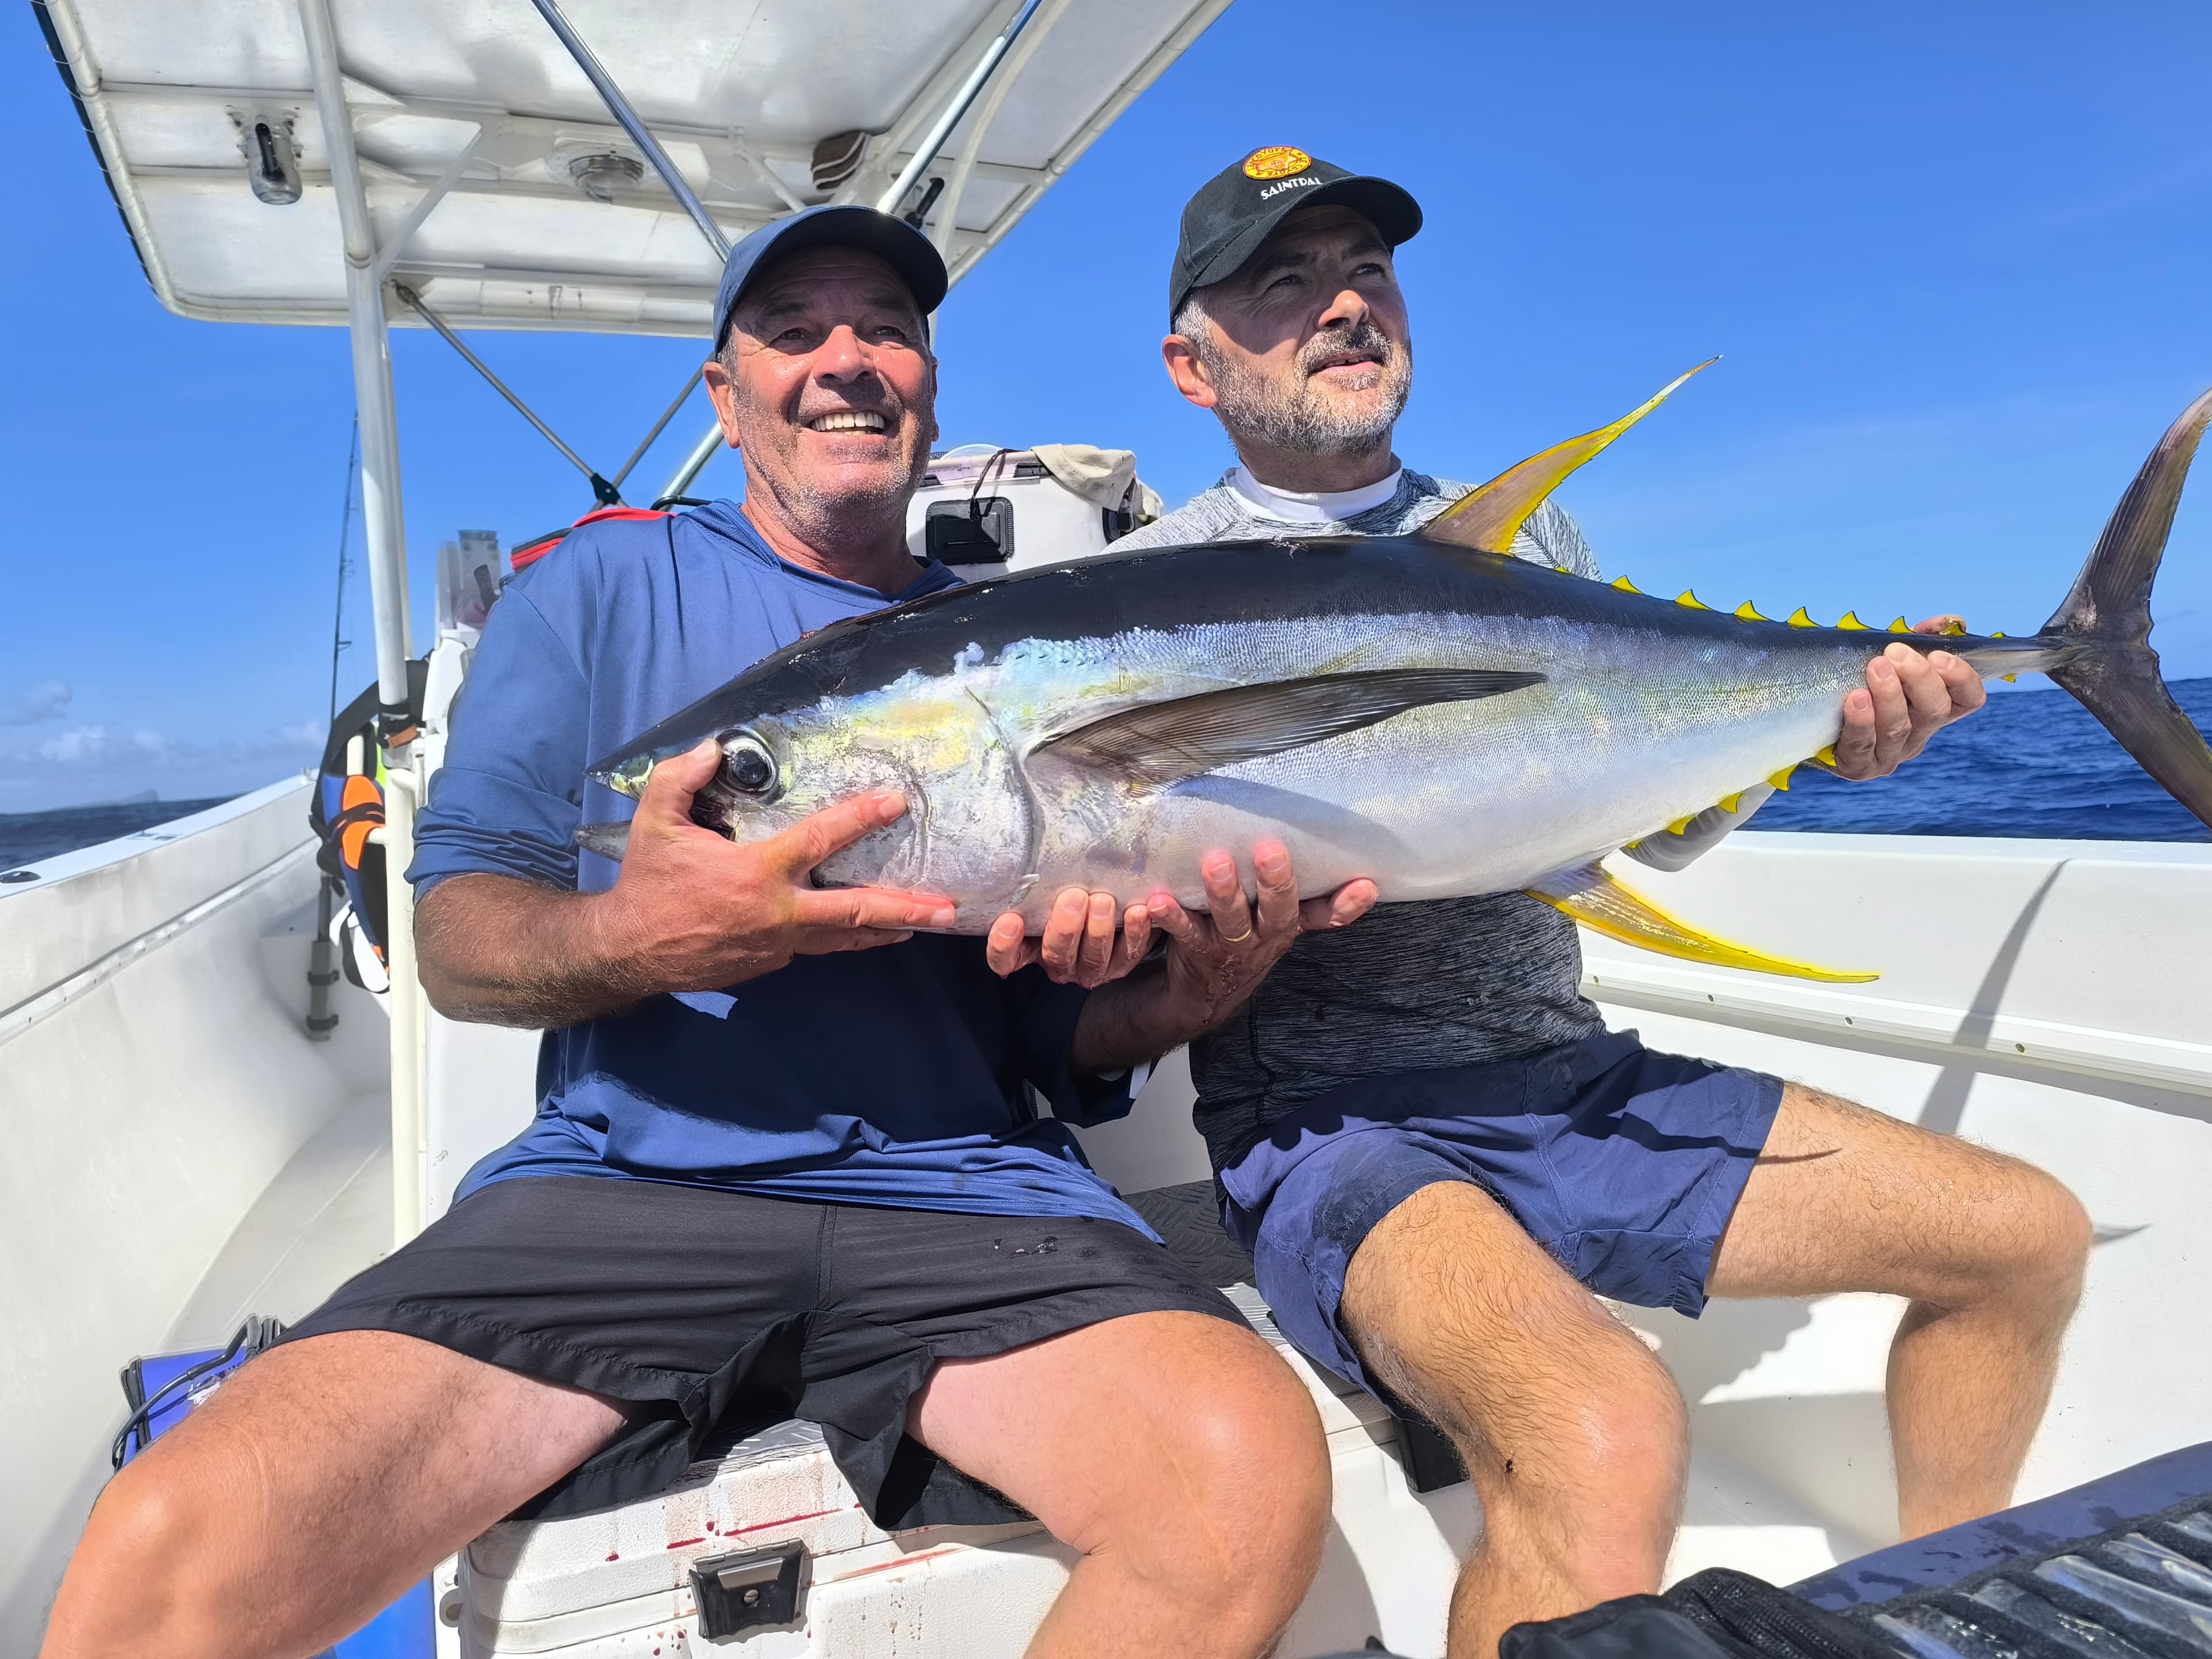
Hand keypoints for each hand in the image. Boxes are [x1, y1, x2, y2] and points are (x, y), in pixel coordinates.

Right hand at [597, 740, 955, 991]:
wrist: (629, 952)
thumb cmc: (648, 884)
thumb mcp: (654, 822)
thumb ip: (682, 779)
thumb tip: (714, 748)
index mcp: (759, 873)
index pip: (821, 840)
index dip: (860, 818)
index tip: (896, 803)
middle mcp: (780, 913)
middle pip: (856, 911)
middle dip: (906, 908)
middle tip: (947, 909)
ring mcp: (778, 945)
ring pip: (842, 937)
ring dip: (884, 930)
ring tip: (922, 924)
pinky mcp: (770, 964)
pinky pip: (812, 945)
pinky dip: (838, 936)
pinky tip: (856, 927)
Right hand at [986, 887, 1155, 988]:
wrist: (1111, 902)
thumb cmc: (1068, 889)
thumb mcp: (1045, 888)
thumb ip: (1033, 882)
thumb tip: (1020, 851)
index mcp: (1029, 947)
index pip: (1005, 957)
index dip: (1004, 945)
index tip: (1010, 920)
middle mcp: (1058, 962)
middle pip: (1056, 955)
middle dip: (1065, 928)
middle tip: (1073, 898)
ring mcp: (1089, 968)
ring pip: (1093, 958)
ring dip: (1098, 930)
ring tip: (1104, 900)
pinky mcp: (1120, 964)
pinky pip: (1129, 952)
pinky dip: (1134, 932)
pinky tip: (1139, 910)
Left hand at [1144, 841, 1377, 1032]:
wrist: (1206, 993)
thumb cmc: (1247, 938)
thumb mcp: (1281, 923)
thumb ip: (1312, 902)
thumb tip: (1363, 876)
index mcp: (1288, 926)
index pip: (1326, 916)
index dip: (1347, 905)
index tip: (1365, 884)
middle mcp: (1265, 937)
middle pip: (1278, 912)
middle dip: (1277, 883)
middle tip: (1271, 851)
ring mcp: (1232, 947)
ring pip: (1233, 922)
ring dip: (1224, 894)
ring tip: (1215, 865)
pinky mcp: (1197, 950)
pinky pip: (1186, 934)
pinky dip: (1171, 917)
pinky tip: (1158, 900)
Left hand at [1827, 619, 1985, 779]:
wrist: (1813, 724)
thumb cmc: (1858, 684)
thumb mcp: (1890, 661)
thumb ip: (1918, 640)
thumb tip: (1946, 621)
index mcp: (1932, 709)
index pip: (1968, 699)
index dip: (1962, 678)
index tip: (1939, 655)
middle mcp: (1918, 735)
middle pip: (1935, 711)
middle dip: (1919, 679)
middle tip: (1896, 654)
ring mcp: (1889, 755)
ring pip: (1899, 728)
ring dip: (1889, 695)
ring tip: (1876, 667)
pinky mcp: (1858, 767)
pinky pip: (1862, 746)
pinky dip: (1861, 721)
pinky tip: (1856, 698)